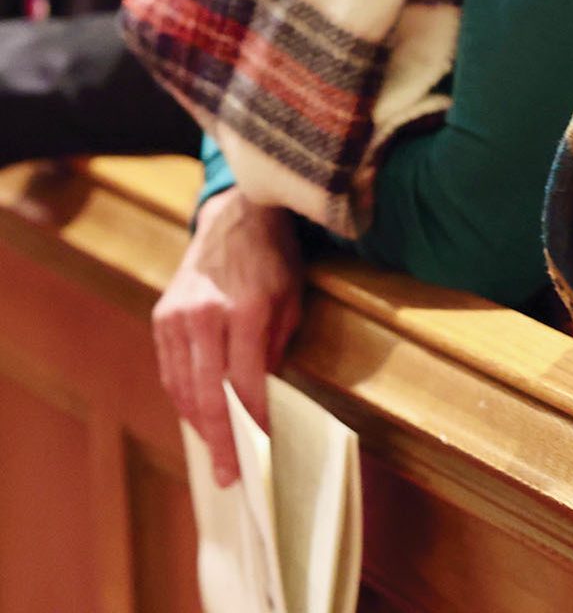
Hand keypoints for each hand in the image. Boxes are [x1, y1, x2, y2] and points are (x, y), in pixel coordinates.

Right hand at [152, 189, 303, 486]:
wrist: (236, 216)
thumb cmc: (274, 260)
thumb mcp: (292, 300)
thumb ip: (277, 350)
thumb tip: (263, 399)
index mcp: (243, 310)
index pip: (246, 383)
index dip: (253, 423)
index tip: (261, 455)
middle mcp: (204, 315)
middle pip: (208, 395)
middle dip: (220, 440)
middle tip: (230, 476)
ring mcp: (176, 317)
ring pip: (184, 388)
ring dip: (200, 425)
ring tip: (218, 452)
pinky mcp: (161, 318)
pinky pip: (171, 371)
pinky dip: (185, 399)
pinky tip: (201, 417)